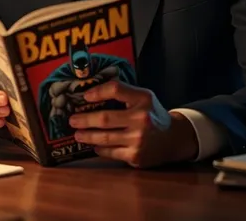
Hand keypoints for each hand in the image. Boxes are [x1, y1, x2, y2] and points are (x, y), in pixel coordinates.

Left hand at [69, 81, 197, 167]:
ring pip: (105, 137)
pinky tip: (94, 145)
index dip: (98, 91)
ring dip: (87, 136)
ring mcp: (138, 139)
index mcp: (143, 99)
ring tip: (78, 134)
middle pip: (105, 118)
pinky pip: (111, 152)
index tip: (85, 95)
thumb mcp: (144, 97)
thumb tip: (93, 92)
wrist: (173, 138)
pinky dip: (100, 149)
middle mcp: (141, 118)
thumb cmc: (152, 114)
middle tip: (72, 120)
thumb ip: (124, 93)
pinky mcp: (136, 156)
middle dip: (85, 119)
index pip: (116, 89)